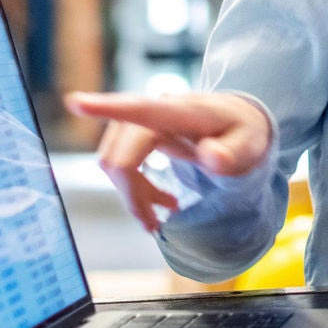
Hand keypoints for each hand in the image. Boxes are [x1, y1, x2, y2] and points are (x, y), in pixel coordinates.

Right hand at [66, 92, 272, 233]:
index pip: (141, 110)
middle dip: (132, 194)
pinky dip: (132, 186)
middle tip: (155, 226)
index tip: (76, 102)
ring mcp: (142, 120)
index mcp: (183, 111)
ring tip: (165, 212)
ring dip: (132, 193)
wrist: (238, 122)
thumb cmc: (244, 132)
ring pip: (115, 162)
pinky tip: (157, 201)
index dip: (107, 108)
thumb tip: (211, 159)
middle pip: (122, 155)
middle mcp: (156, 110)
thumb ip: (233, 154)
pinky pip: (119, 162)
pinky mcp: (137, 131)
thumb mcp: (251, 145)